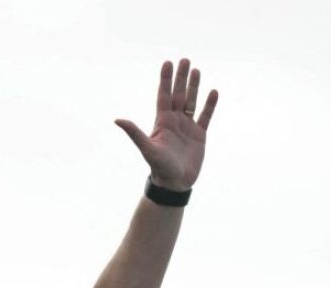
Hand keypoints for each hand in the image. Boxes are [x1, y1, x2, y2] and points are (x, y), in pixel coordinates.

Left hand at [115, 58, 217, 190]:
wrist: (174, 183)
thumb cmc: (159, 167)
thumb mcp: (147, 148)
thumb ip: (134, 133)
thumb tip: (117, 120)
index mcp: (162, 122)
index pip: (163, 96)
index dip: (165, 80)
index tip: (167, 63)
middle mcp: (174, 122)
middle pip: (178, 95)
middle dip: (180, 78)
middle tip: (184, 59)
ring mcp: (187, 128)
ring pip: (191, 102)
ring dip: (194, 87)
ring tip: (196, 70)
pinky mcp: (199, 136)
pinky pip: (205, 116)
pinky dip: (209, 105)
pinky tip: (213, 91)